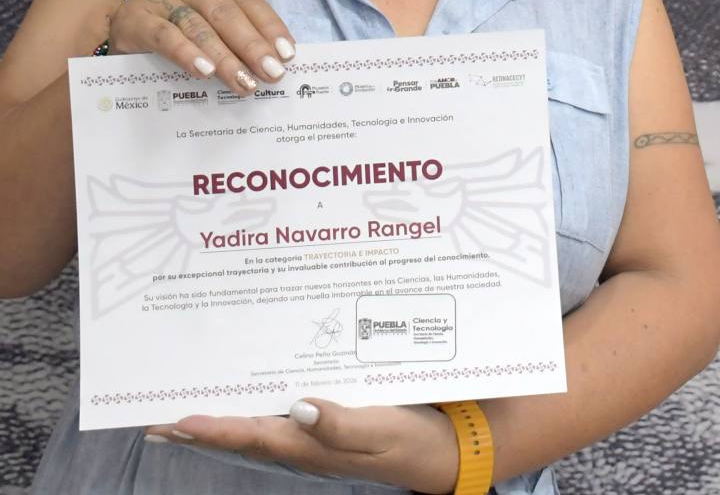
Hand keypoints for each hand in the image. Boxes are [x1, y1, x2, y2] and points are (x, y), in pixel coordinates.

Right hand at [108, 0, 295, 91]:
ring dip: (225, 56)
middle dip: (252, 44)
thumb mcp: (206, 29)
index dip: (269, 25)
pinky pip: (164, 36)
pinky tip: (204, 72)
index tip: (287, 54)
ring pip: (198, 26)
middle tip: (271, 73)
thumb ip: (234, 39)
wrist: (120, 38)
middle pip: (225, 12)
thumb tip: (274, 64)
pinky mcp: (134, 18)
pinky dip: (187, 54)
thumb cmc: (173, 34)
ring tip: (243, 81)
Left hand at [145, 397, 458, 492]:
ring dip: (216, 419)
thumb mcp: (379, 430)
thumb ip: (338, 424)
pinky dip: (249, 407)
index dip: (211, 428)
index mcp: (309, 444)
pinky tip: (242, 398)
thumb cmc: (410, 440)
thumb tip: (297, 407)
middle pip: (238, 434)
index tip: (173, 421)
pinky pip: (277, 412)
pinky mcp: (325, 422)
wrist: (442, 451)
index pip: (248, 435)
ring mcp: (312, 433)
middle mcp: (302, 440)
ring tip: (179, 417)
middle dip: (196, 429)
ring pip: (252, 424)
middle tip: (153, 424)